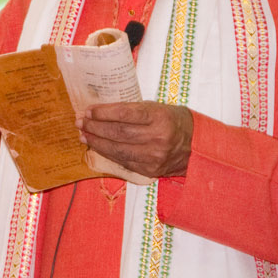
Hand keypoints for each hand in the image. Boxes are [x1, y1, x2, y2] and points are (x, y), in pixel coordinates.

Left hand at [78, 102, 193, 178]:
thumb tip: (100, 111)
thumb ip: (132, 110)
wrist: (197, 146)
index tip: (88, 110)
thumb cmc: (173, 121)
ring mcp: (154, 156)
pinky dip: (107, 153)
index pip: (124, 114)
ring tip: (83, 135)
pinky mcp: (150, 169)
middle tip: (80, 122)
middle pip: (117, 133)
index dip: (103, 113)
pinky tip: (97, 147)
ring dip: (96, 142)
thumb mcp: (157, 108)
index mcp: (160, 118)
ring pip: (117, 149)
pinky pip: (122, 161)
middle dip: (95, 127)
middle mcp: (157, 138)